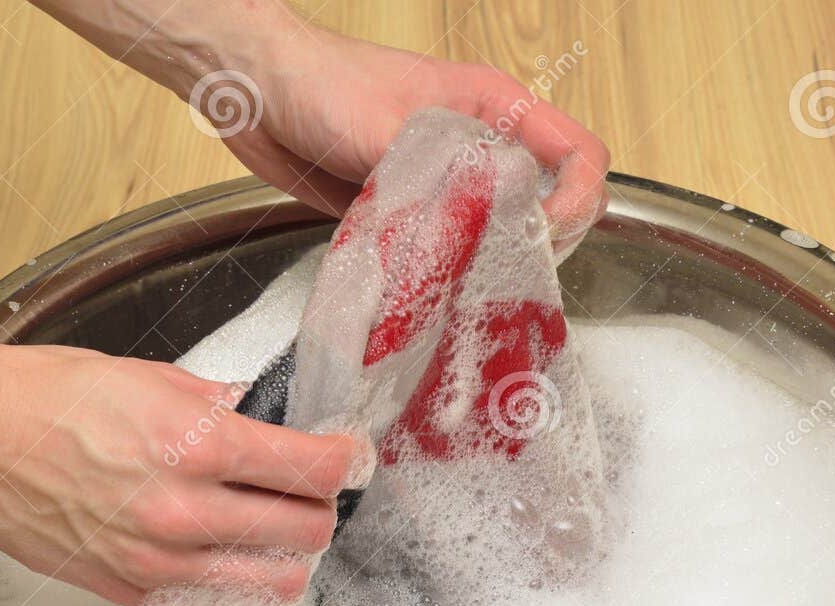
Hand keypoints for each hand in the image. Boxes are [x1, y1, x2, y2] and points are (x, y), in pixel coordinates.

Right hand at [0, 341, 357, 605]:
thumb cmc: (45, 397)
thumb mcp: (148, 376)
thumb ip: (217, 403)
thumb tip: (258, 417)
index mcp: (198, 443)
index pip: (312, 468)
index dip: (345, 460)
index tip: (348, 455)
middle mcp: (186, 510)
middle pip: (306, 530)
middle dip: (321, 508)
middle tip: (311, 491)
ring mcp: (159, 559)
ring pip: (272, 579)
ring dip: (287, 553)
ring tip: (274, 527)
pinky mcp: (131, 590)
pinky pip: (210, 597)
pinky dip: (229, 575)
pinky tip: (218, 548)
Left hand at [32, 1, 609, 252]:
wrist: (255, 89)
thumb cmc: (320, 81)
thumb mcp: (389, 125)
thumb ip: (440, 175)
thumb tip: (485, 225)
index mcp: (494, 106)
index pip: (578, 153)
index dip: (579, 200)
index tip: (545, 237)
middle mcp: (479, 146)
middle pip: (546, 204)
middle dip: (537, 246)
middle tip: (507, 279)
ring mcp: (445, 180)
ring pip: (496, 234)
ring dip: (487, 267)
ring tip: (469, 295)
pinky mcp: (409, 210)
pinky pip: (445, 250)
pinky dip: (443, 274)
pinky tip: (428, 294)